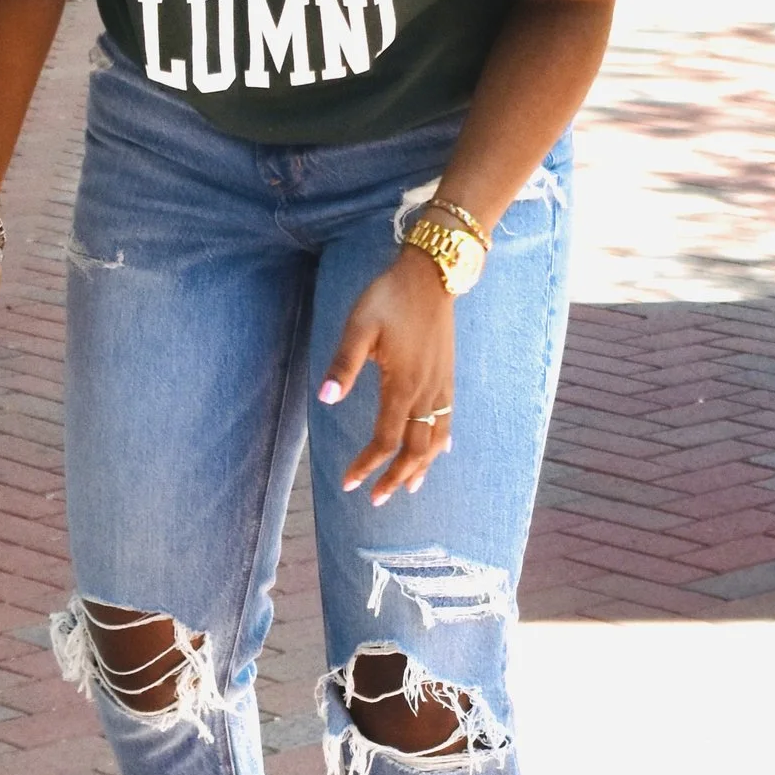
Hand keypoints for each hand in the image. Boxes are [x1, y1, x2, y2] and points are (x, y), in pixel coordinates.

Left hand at [319, 250, 455, 501]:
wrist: (433, 275)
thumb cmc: (391, 297)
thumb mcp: (359, 326)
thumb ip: (343, 364)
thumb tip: (326, 399)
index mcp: (402, 385)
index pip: (385, 439)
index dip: (367, 465)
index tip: (348, 482)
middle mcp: (427, 392)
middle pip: (414, 449)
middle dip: (394, 477)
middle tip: (377, 499)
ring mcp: (441, 385)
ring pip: (435, 440)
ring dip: (421, 467)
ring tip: (409, 488)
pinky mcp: (448, 376)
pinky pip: (448, 420)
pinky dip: (441, 443)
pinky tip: (440, 451)